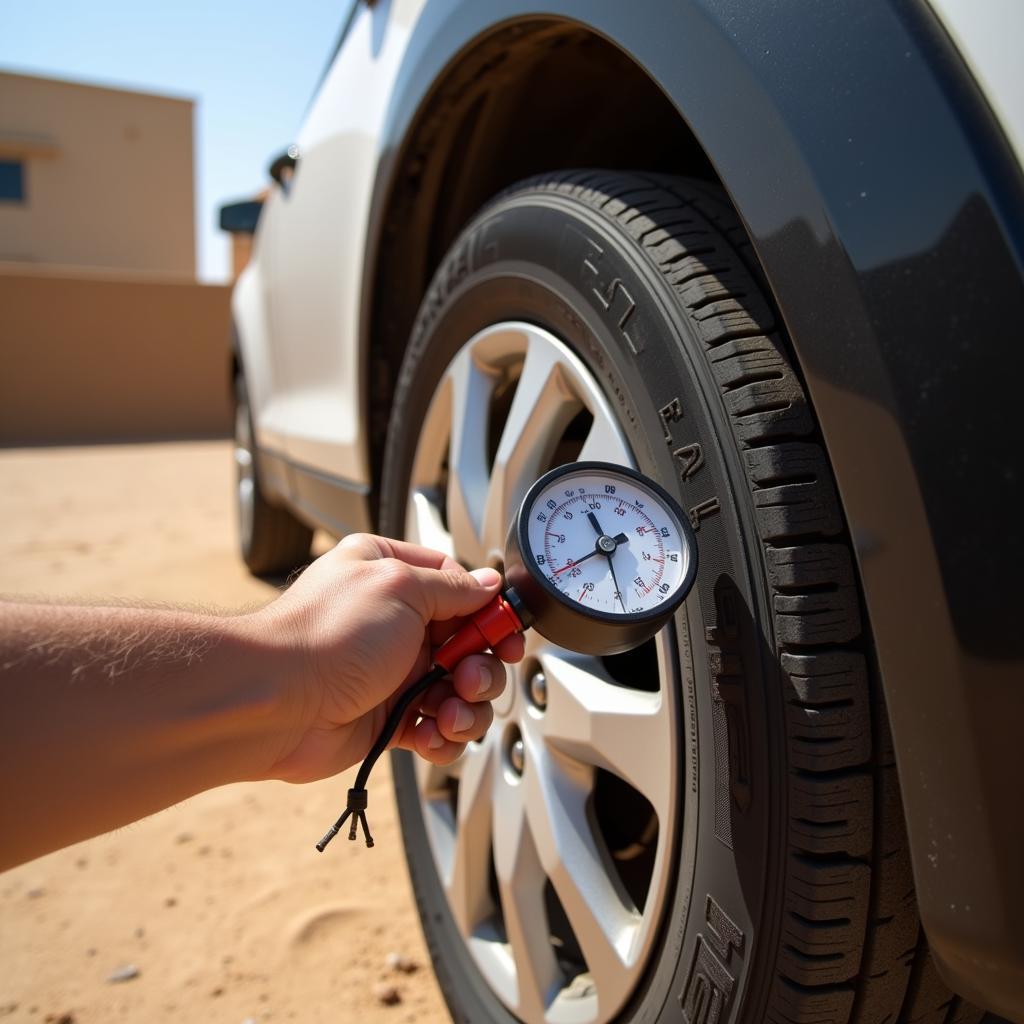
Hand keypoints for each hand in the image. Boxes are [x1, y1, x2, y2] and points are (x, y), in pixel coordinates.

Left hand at [249, 534, 524, 783]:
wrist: (275, 703)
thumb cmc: (324, 637)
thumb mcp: (399, 588)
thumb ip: (452, 588)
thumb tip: (487, 583)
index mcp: (392, 575)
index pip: (461, 588)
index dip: (489, 613)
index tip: (505, 632)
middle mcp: (395, 622)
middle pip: (469, 643)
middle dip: (481, 665)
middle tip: (468, 676)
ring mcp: (393, 671)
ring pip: (459, 690)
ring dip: (467, 705)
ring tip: (448, 711)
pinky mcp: (389, 717)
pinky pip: (437, 728)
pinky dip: (442, 736)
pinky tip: (429, 733)